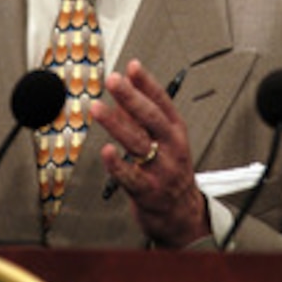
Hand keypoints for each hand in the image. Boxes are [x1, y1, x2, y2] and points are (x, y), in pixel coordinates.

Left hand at [91, 59, 209, 246]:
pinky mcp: (148, 192)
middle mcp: (171, 148)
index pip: (162, 102)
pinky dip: (117, 164)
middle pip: (151, 118)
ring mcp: (161, 170)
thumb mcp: (163, 138)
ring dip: (117, 124)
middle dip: (131, 97)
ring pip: (138, 143)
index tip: (132, 66)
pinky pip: (130, 177)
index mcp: (176, 131)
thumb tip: (123, 87)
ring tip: (98, 109)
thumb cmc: (170, 170)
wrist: (183, 215)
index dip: (147, 83)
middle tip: (113, 80)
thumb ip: (139, 114)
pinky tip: (106, 151)